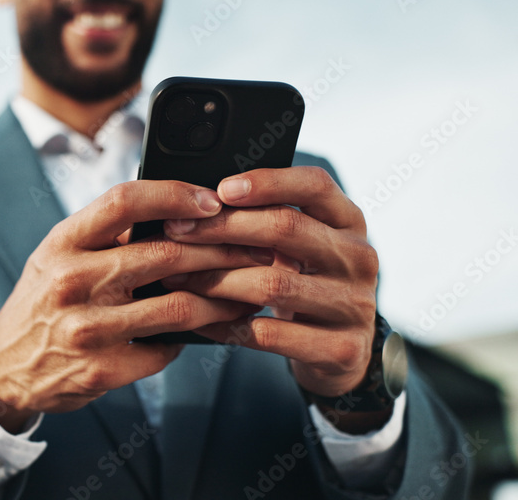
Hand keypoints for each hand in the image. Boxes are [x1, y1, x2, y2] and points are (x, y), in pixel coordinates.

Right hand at [0, 180, 267, 431]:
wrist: (6, 364)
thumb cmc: (46, 297)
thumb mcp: (59, 254)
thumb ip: (109, 234)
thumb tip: (185, 209)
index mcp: (62, 242)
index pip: (124, 201)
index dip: (175, 195)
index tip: (212, 200)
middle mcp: (71, 281)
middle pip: (165, 254)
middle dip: (223, 249)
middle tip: (257, 247)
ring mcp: (86, 329)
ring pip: (179, 307)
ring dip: (224, 298)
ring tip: (249, 290)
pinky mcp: (102, 370)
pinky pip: (166, 348)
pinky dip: (193, 337)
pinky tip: (211, 328)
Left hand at [162, 167, 379, 406]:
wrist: (343, 353)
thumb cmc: (306, 283)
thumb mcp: (303, 247)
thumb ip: (269, 220)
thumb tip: (199, 199)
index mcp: (349, 221)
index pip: (315, 185)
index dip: (268, 182)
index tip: (220, 189)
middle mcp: (359, 258)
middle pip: (287, 230)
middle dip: (223, 228)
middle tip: (177, 230)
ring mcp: (354, 305)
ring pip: (272, 285)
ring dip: (217, 280)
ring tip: (178, 278)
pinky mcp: (341, 349)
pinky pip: (269, 334)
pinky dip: (226, 325)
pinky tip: (199, 319)